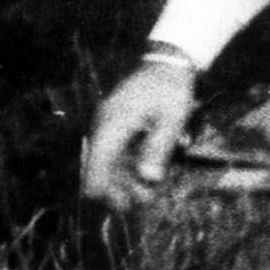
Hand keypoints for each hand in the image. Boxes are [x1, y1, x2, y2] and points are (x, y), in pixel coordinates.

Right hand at [82, 58, 195, 208]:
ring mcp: (106, 125)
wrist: (166, 62)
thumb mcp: (172, 119)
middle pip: (98, 168)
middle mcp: (103, 125)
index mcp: (113, 122)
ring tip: (147, 195)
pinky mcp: (113, 127)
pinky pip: (113, 154)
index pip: (97, 163)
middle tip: (145, 201)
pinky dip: (126, 168)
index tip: (122, 207)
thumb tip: (148, 179)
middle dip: (118, 189)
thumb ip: (159, 148)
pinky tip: (145, 175)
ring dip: (123, 181)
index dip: (104, 190)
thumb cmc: (171, 89)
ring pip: (105, 164)